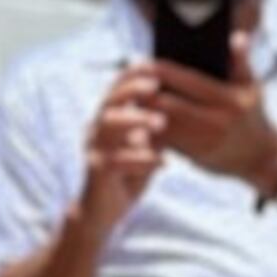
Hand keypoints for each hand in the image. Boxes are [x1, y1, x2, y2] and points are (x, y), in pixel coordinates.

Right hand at [78, 63, 167, 232]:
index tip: (154, 66)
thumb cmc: (130, 171)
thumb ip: (155, 123)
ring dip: (135, 122)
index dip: (132, 77)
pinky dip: (141, 160)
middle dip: (131, 92)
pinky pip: (116, 162)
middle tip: (155, 87)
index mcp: (107, 119)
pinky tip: (163, 162)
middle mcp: (96, 130)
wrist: (104, 210)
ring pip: (109, 129)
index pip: (115, 90)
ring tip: (161, 123)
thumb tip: (182, 100)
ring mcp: (94, 151)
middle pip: (109, 103)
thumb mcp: (145, 143)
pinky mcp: (97, 173)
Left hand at [144, 38, 276, 188]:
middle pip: (171, 104)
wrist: (261, 157)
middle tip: (129, 81)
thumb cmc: (251, 114)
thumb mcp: (252, 87)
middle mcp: (219, 121)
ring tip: (130, 98)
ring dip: (144, 111)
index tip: (143, 63)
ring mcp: (207, 141)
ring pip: (165, 123)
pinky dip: (150, 129)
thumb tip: (237, 36)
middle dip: (146, 92)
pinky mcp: (197, 155)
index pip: (189, 81)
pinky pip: (167, 140)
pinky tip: (138, 118)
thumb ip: (241, 62)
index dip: (162, 71)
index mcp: (231, 100)